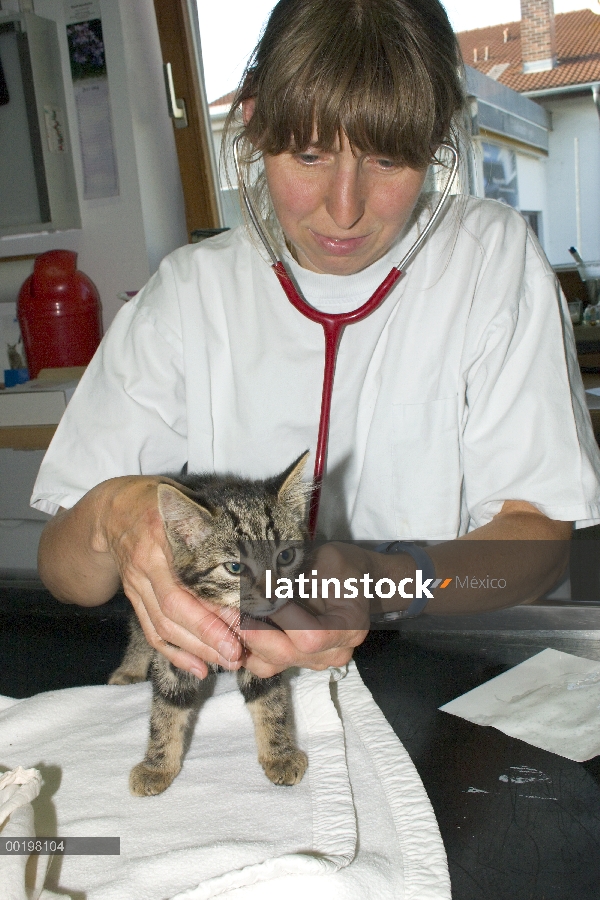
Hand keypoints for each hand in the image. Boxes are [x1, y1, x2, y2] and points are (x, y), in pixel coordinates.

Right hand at [94, 476, 244, 677]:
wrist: (118, 510)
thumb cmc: (170, 503)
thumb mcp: (194, 503)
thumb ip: (225, 524)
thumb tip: (273, 555)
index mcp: (164, 538)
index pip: (186, 586)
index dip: (213, 610)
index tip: (244, 626)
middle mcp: (147, 564)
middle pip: (175, 610)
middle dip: (208, 635)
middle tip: (238, 655)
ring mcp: (136, 584)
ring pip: (164, 626)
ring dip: (196, 649)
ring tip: (227, 662)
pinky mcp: (134, 599)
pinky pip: (152, 632)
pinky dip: (176, 654)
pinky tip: (199, 669)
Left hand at [236, 542, 374, 677]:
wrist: (351, 581)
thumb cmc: (341, 568)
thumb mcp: (329, 561)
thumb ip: (301, 573)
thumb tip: (262, 576)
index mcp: (349, 628)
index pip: (311, 635)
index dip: (282, 618)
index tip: (260, 592)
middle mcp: (332, 653)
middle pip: (285, 654)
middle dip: (252, 630)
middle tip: (227, 606)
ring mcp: (311, 661)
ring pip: (268, 664)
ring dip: (242, 641)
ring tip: (224, 614)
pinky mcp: (293, 661)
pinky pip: (262, 663)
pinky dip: (243, 646)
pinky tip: (230, 624)